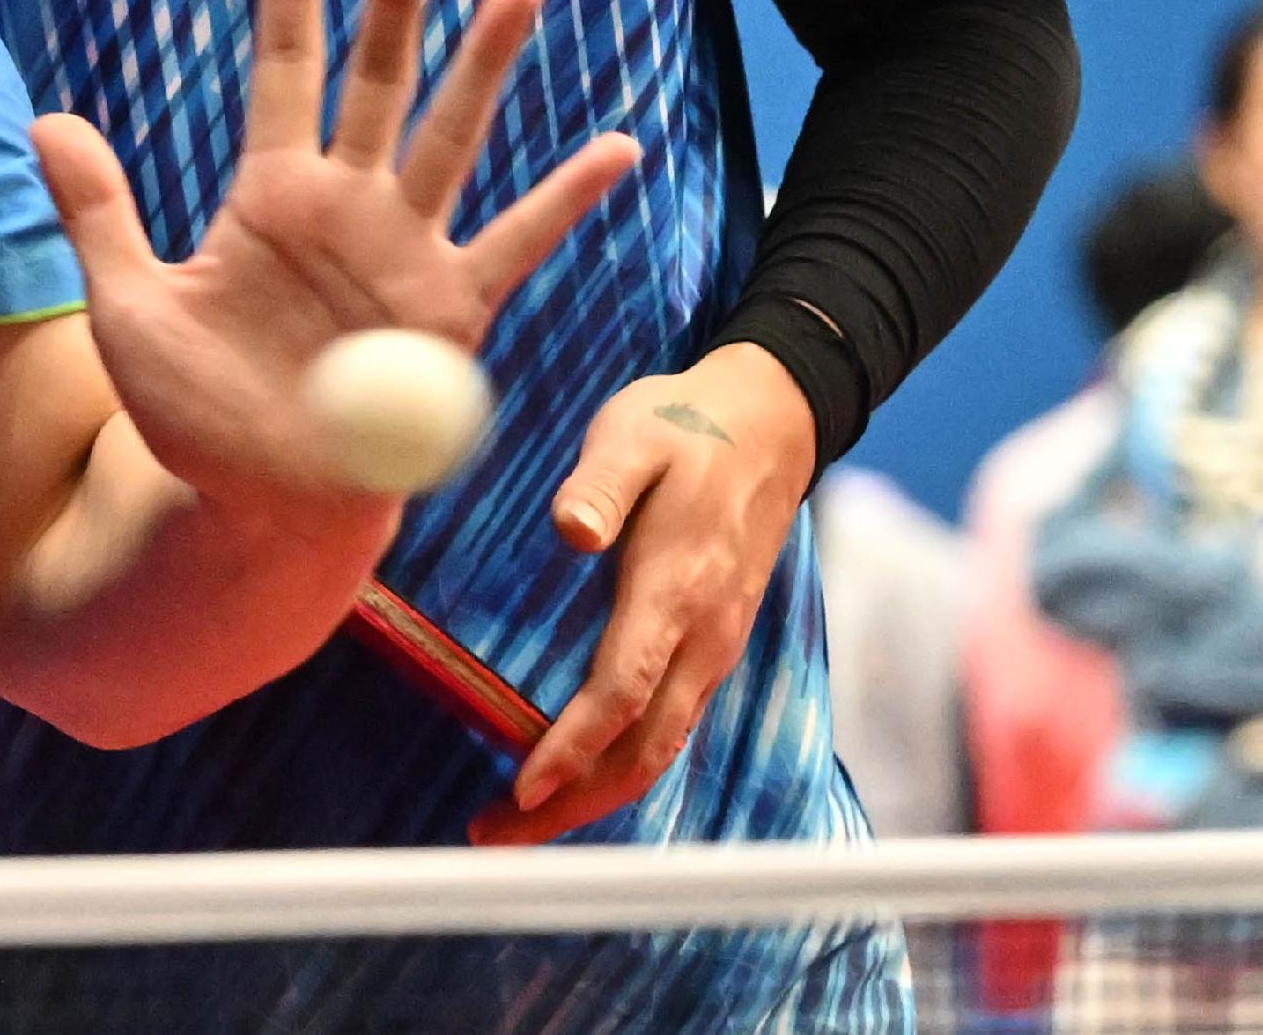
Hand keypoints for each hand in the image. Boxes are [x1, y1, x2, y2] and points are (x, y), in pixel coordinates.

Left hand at [33, 0, 638, 525]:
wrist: (257, 510)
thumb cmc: (194, 414)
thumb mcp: (126, 306)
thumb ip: (99, 212)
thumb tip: (44, 119)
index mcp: (271, 195)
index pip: (284, 66)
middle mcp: (347, 205)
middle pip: (376, 78)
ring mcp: (405, 253)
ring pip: (451, 136)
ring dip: (485, 64)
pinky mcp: (449, 312)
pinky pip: (518, 243)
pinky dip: (566, 197)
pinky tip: (616, 145)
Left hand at [471, 340, 817, 843]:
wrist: (770, 426)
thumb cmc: (686, 426)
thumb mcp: (634, 433)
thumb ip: (599, 483)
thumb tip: (570, 529)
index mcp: (676, 589)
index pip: (622, 691)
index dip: (572, 747)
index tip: (521, 788)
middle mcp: (703, 637)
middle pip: (642, 751)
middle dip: (572, 805)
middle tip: (492, 835)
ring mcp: (712, 650)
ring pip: (658, 750)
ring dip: (591, 797)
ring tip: (516, 825)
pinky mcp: (709, 649)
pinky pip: (667, 728)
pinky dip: (619, 767)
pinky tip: (574, 778)